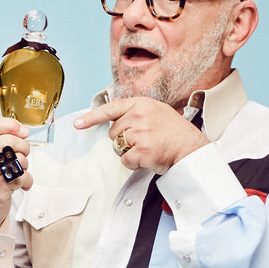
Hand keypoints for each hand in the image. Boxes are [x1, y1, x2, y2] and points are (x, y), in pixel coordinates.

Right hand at [0, 118, 32, 232]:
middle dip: (23, 147)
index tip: (23, 131)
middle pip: (8, 141)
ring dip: (25, 166)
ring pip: (18, 159)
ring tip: (18, 173)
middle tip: (22, 156)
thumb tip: (23, 131)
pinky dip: (27, 181)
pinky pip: (22, 177)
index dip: (11, 125)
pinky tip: (21, 185)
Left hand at [74, 96, 207, 174]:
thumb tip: (115, 115)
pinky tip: (148, 158)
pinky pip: (125, 160)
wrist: (190, 149)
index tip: (77, 123)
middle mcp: (139, 116)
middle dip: (123, 140)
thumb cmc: (174, 133)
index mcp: (141, 104)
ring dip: (129, 152)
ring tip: (148, 148)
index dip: (91, 117)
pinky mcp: (142, 150)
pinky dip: (134, 163)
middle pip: (113, 133)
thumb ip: (136, 111)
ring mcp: (140, 133)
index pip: (111, 109)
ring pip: (118, 147)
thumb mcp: (157, 112)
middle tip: (143, 141)